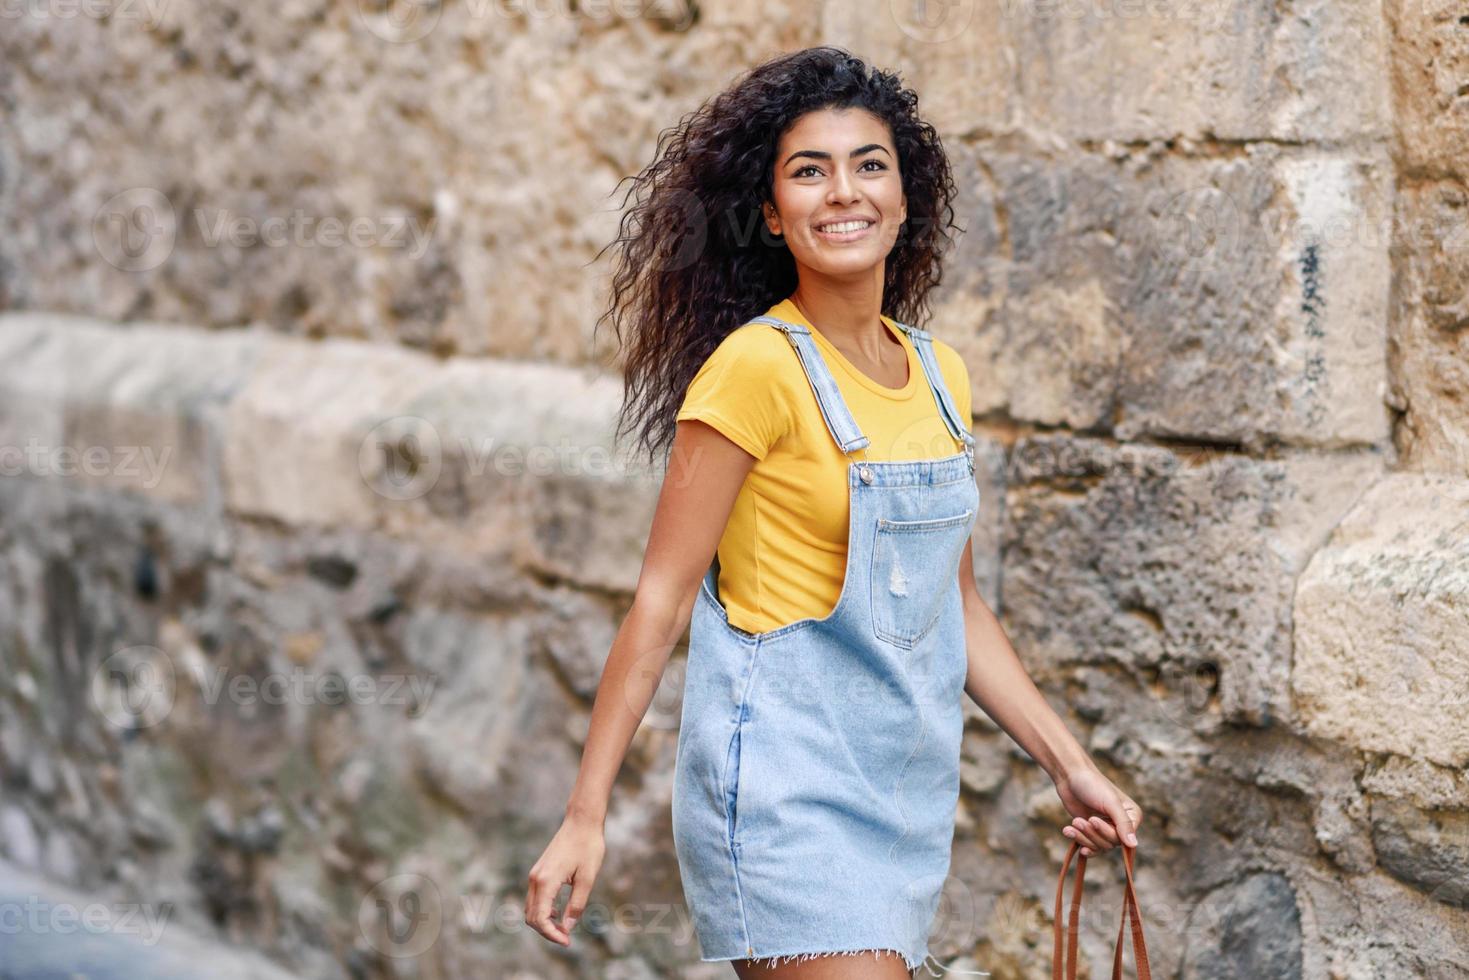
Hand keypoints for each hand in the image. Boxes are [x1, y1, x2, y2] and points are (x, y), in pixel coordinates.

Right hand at [524, 814, 605, 945]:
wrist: (581, 822)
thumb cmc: (588, 847)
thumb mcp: (587, 878)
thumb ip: (576, 905)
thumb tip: (567, 928)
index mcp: (546, 881)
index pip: (540, 918)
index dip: (552, 934)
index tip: (567, 942)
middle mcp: (535, 878)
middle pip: (531, 917)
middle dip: (547, 931)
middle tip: (567, 938)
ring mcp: (535, 874)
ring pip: (531, 908)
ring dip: (544, 922)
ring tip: (564, 929)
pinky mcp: (539, 871)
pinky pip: (535, 898)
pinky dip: (543, 910)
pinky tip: (558, 913)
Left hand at [1053, 763, 1142, 856]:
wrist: (1071, 777)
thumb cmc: (1093, 784)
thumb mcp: (1111, 802)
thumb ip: (1123, 823)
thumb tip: (1134, 845)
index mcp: (1132, 816)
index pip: (1123, 837)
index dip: (1106, 832)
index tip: (1092, 819)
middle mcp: (1122, 824)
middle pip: (1110, 843)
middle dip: (1092, 833)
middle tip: (1077, 820)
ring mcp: (1107, 828)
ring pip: (1099, 846)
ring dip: (1083, 837)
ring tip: (1073, 822)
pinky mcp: (1092, 831)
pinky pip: (1089, 845)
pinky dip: (1079, 840)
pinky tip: (1069, 833)